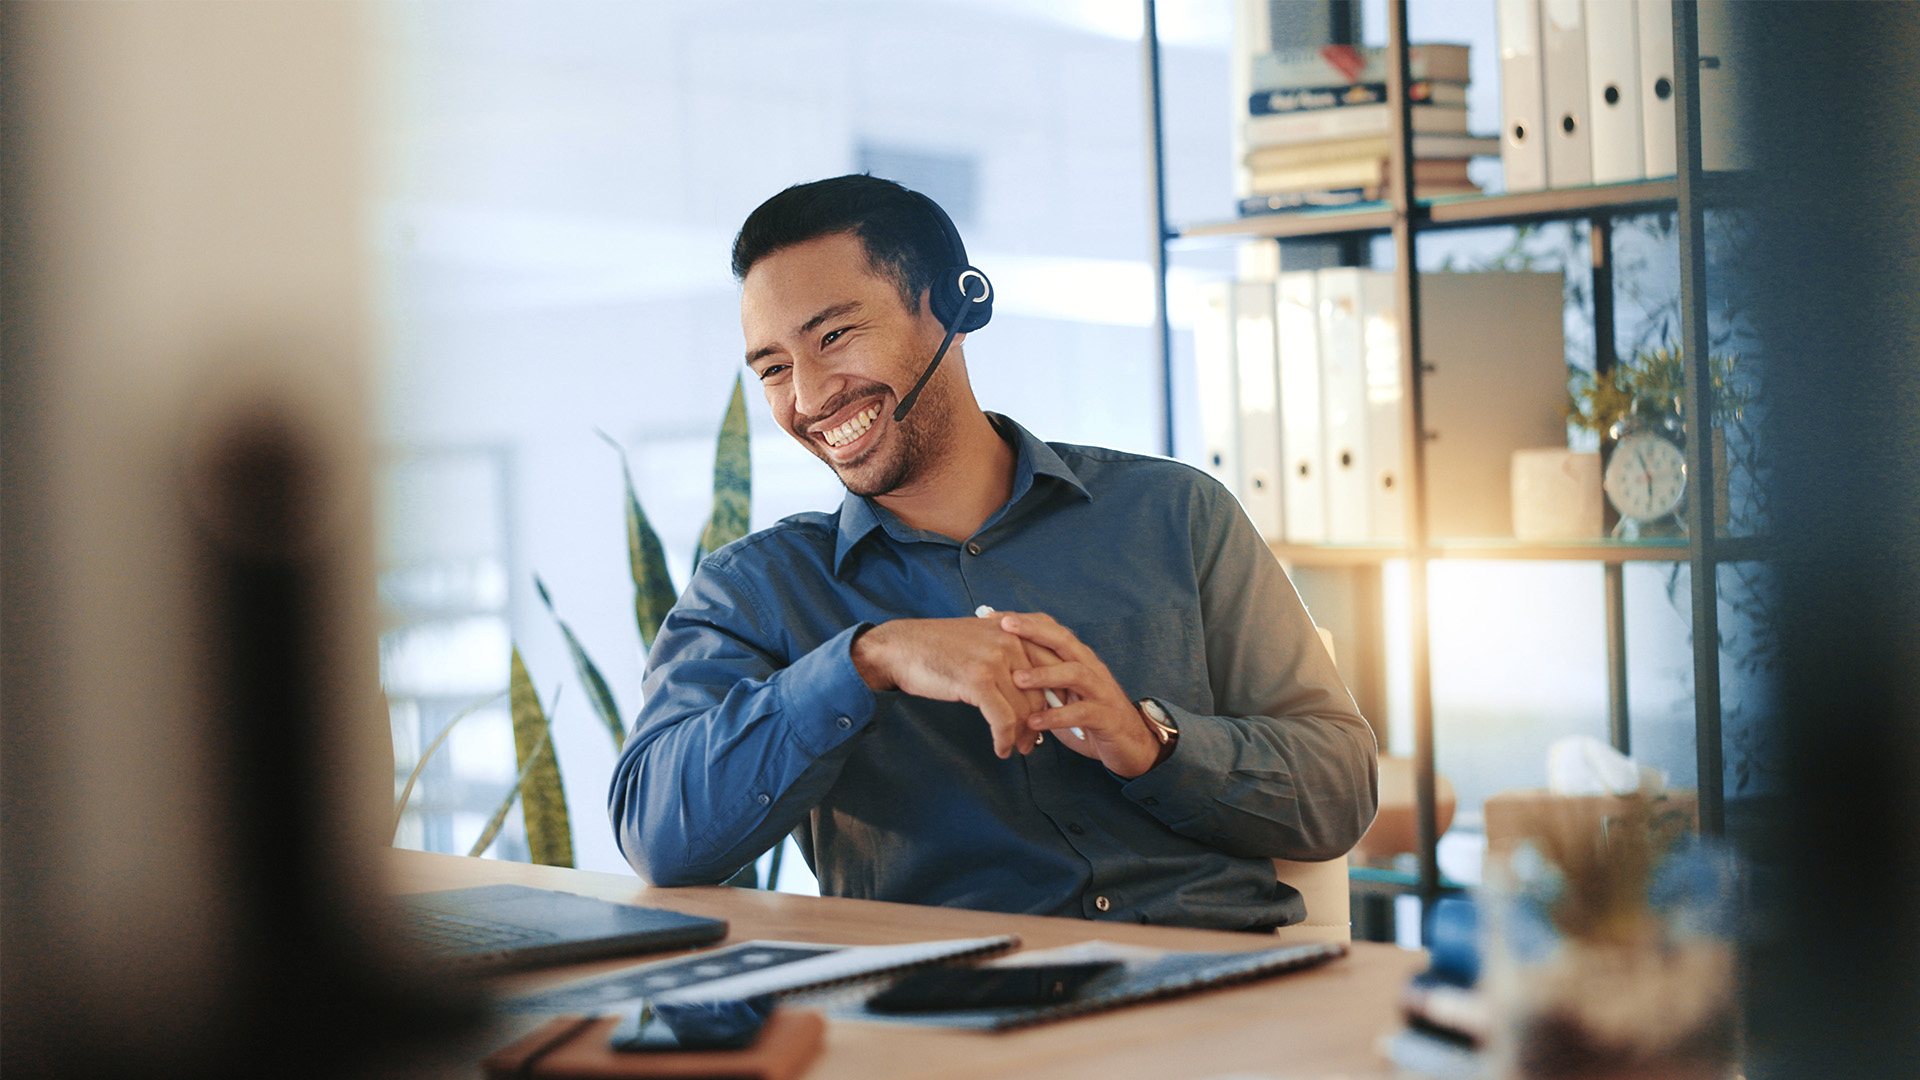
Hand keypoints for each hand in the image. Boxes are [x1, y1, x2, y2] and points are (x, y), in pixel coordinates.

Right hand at [851, 618, 1061, 757]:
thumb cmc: (939, 648)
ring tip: (1019, 749)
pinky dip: (1005, 739)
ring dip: (1024, 735)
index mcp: (1016, 629)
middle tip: (1035, 740)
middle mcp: (1011, 640)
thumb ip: (1011, 653)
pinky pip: (1004, 719)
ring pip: (1026, 709)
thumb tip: (1033, 685)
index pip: (1053, 665)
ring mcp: (995, 660)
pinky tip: (1001, 749)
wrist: (901, 648)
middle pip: (1043, 689)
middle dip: (1043, 720)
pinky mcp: (978, 680)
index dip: (1057, 696)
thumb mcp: (982, 639)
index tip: (1054, 716)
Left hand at [995, 612, 1166, 778]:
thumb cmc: (1088, 717)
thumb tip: (999, 668)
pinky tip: (1033, 721)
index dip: (1024, 621)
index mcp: (1078, 659)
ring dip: (1045, 674)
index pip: (1052, 630)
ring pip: (1075, 673)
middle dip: (1033, 631)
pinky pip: (1082, 712)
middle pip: (1064, 640)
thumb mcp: (1061, 694)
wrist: (1130, 744)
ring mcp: (1101, 692)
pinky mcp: (1107, 718)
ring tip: (1017, 678)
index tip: (992, 616)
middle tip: (1004, 627)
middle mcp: (1092, 668)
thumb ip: (1039, 680)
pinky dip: (1057, 716)